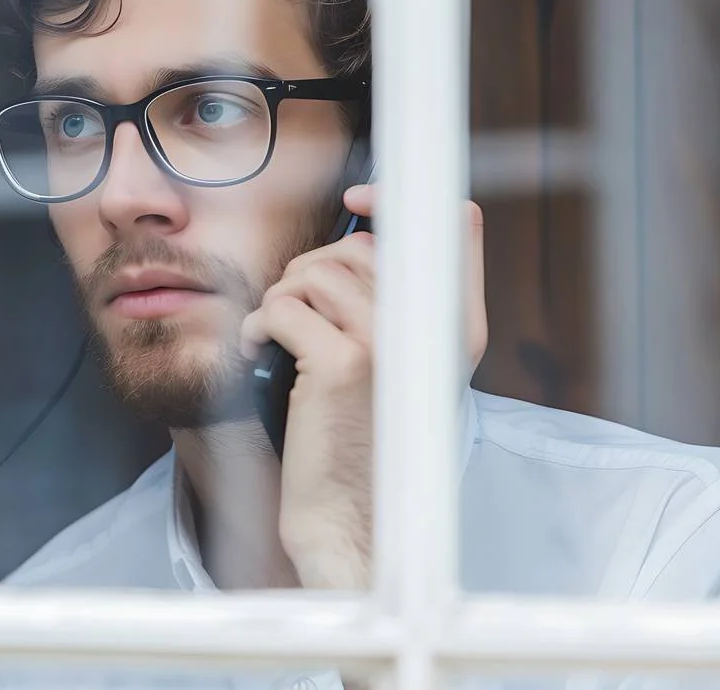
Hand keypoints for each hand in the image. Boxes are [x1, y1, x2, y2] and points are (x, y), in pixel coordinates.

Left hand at [237, 185, 487, 589]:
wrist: (354, 519)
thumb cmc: (365, 439)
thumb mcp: (402, 364)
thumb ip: (398, 302)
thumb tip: (364, 229)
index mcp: (461, 326)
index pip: (451, 221)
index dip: (396, 200)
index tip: (357, 203)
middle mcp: (434, 329)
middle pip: (362, 245)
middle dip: (314, 267)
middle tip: (295, 310)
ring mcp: (390, 344)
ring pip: (314, 273)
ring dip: (281, 299)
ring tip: (279, 337)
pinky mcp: (342, 366)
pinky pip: (283, 307)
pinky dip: (258, 326)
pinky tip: (260, 354)